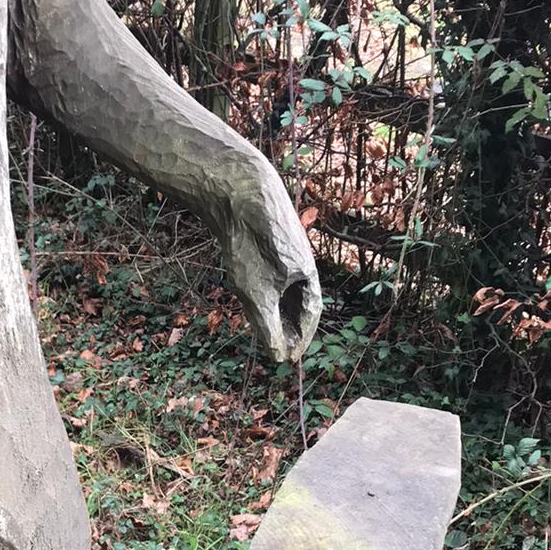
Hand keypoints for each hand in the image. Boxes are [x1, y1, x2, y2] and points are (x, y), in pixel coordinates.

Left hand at [219, 158, 321, 363]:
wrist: (240, 191)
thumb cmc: (252, 245)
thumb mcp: (257, 295)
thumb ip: (268, 327)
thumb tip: (278, 356)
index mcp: (307, 275)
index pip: (310, 314)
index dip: (300, 338)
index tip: (289, 358)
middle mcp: (301, 261)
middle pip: (297, 301)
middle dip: (287, 325)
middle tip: (276, 346)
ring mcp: (284, 247)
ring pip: (282, 284)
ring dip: (275, 306)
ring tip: (262, 323)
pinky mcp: (266, 235)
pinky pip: (270, 267)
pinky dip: (263, 284)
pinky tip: (246, 287)